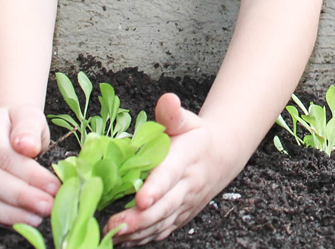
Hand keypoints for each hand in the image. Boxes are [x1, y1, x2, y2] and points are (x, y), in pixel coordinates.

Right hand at [0, 105, 59, 227]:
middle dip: (22, 197)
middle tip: (48, 205)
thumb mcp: (28, 115)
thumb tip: (27, 147)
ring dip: (12, 213)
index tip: (54, 185)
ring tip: (38, 217)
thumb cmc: (18, 123)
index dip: (30, 174)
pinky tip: (24, 220)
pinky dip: (3, 219)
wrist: (1, 127)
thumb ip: (29, 128)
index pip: (4, 157)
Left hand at [106, 93, 224, 244]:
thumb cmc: (197, 138)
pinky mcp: (180, 216)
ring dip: (138, 232)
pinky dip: (143, 238)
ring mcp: (184, 204)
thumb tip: (167, 100)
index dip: (156, 188)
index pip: (170, 174)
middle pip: (166, 206)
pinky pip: (162, 231)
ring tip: (113, 234)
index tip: (140, 199)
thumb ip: (173, 114)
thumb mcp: (188, 121)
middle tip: (116, 224)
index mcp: (186, 159)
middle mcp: (187, 185)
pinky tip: (122, 240)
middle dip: (141, 218)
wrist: (221, 157)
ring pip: (162, 222)